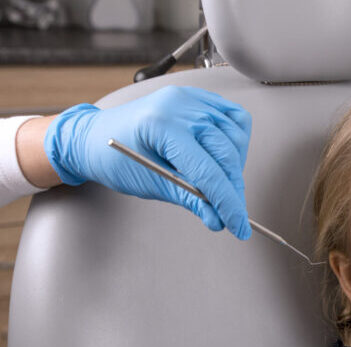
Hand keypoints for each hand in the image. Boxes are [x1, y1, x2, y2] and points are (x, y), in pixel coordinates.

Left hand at [43, 86, 251, 238]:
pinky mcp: (200, 98)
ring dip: (235, 166)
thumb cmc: (112, 157)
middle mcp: (181, 106)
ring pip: (236, 137)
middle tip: (230, 211)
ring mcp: (192, 98)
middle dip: (233, 189)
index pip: (208, 171)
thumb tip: (218, 218)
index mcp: (162, 125)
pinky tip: (225, 157)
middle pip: (227, 154)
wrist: (95, 137)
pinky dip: (237, 141)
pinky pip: (235, 118)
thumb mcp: (150, 185)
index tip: (237, 225)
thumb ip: (190, 200)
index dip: (227, 203)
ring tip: (220, 182)